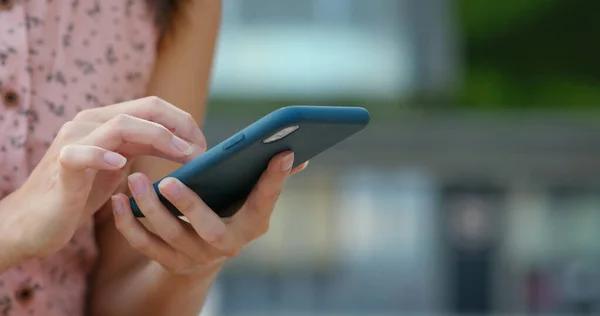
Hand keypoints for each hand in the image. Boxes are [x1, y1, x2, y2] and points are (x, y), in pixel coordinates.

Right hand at [0, 96, 205, 260]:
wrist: (35, 221)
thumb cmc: (80, 193)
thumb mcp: (120, 166)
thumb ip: (143, 149)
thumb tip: (184, 146)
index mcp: (107, 122)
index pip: (153, 107)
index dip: (183, 122)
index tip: (203, 145)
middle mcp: (91, 123)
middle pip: (145, 108)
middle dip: (180, 126)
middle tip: (201, 150)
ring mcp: (75, 141)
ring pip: (120, 125)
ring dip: (159, 138)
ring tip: (183, 155)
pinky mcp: (61, 165)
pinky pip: (80, 154)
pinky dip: (101, 156)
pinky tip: (121, 165)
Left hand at [110, 152, 307, 275]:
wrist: (204, 255)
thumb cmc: (230, 213)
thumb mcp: (252, 201)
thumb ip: (269, 179)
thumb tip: (297, 155)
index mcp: (252, 225)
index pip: (265, 201)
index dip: (274, 180)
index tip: (279, 153)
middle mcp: (226, 245)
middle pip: (208, 229)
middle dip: (189, 206)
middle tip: (169, 180)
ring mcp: (195, 256)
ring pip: (169, 235)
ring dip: (149, 209)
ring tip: (135, 179)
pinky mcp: (168, 261)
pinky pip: (143, 245)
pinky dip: (127, 224)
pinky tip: (116, 199)